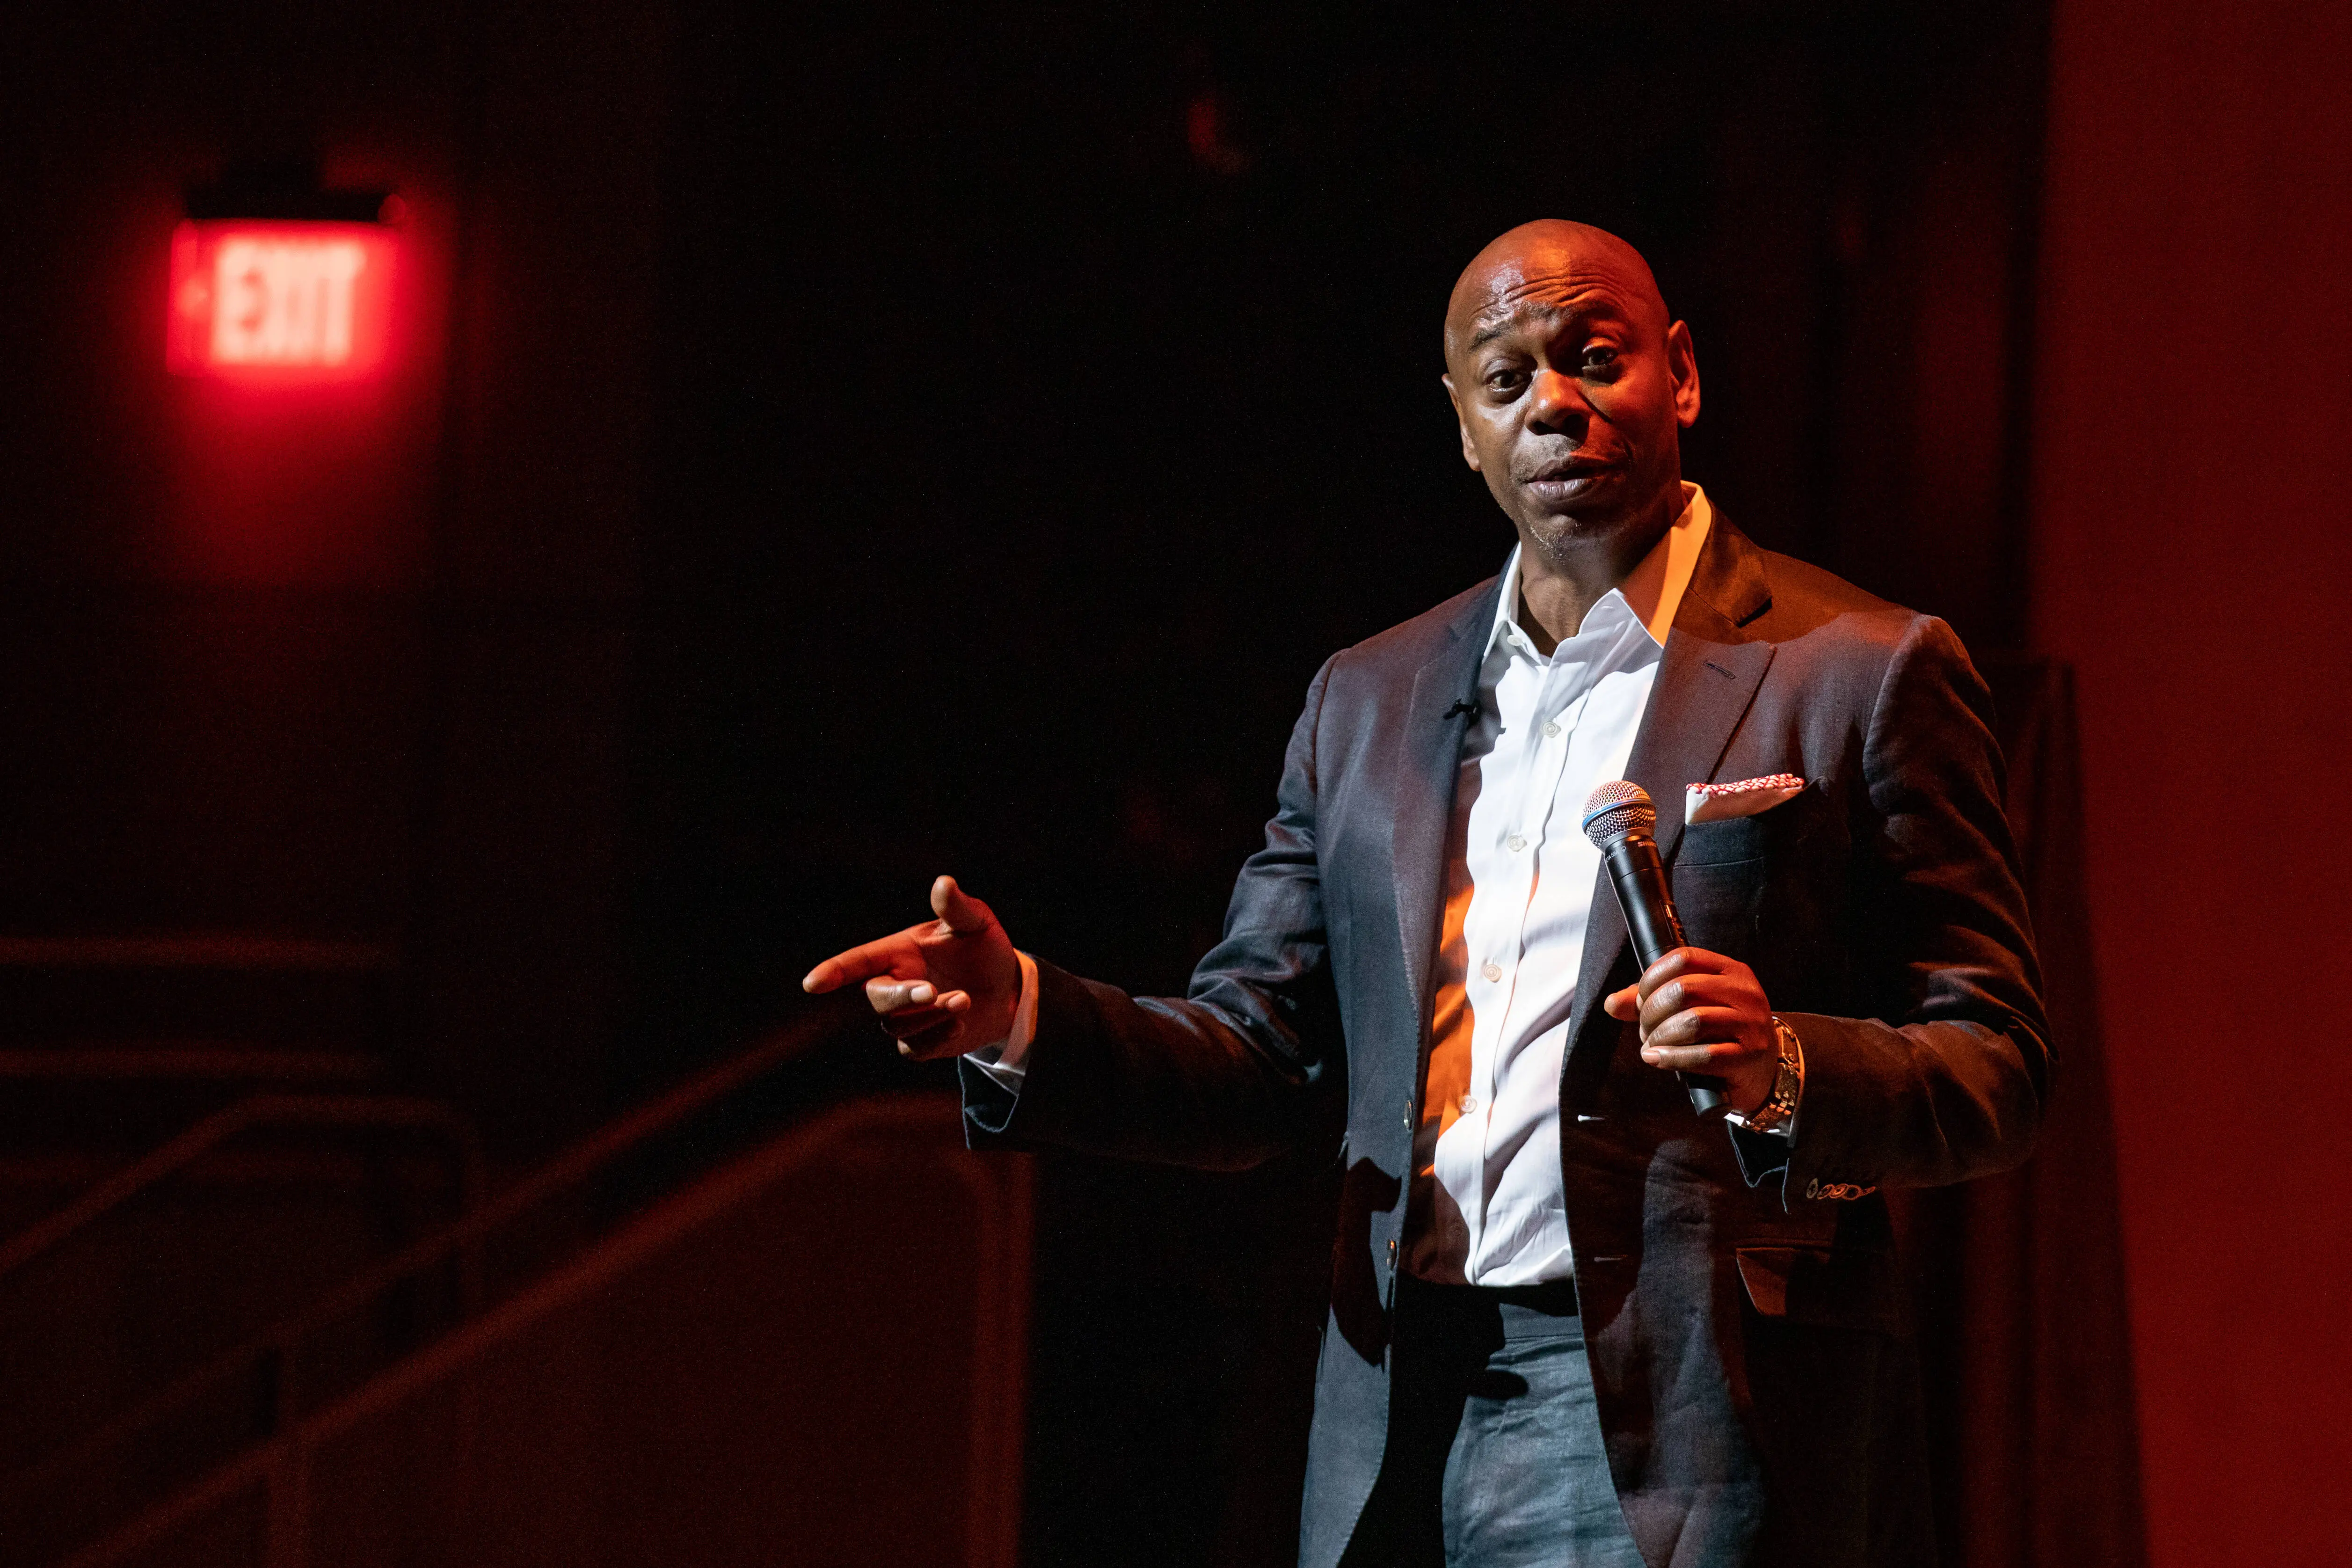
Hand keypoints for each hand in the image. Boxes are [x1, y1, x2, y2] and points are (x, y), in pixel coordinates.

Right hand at [801, 876, 1022, 1060]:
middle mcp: (894, 984)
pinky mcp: (921, 1042)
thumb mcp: (975, 923)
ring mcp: (905, 1016)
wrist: (1007, 988)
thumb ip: (957, 907)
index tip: (811, 984)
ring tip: (966, 999)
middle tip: (932, 991)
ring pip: (897, 1025)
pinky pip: (914, 1048)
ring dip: (931, 1015)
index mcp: (898, 952)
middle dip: (900, 996)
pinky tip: (961, 1023)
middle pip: (876, 997)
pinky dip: (936, 1037)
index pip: (858, 961)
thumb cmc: (983, 949)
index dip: (834, 971)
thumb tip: (943, 883)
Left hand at [1602, 947, 1778, 1113]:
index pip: (1683, 958)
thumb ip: (1652, 1000)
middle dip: (1651, 1011)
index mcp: (1730, 971)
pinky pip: (1703, 1055)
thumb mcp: (1693, 1007)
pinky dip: (1671, 1058)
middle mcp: (1744, 993)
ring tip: (1651, 1045)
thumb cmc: (1721, 1033)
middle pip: (1683, 989)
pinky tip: (1657, 1059)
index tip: (1640, 999)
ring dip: (1659, 1036)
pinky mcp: (1748, 1057)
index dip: (1651, 978)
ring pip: (1692, 1021)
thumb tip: (1612, 1003)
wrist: (1764, 1070)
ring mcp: (1750, 1025)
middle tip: (1644, 1028)